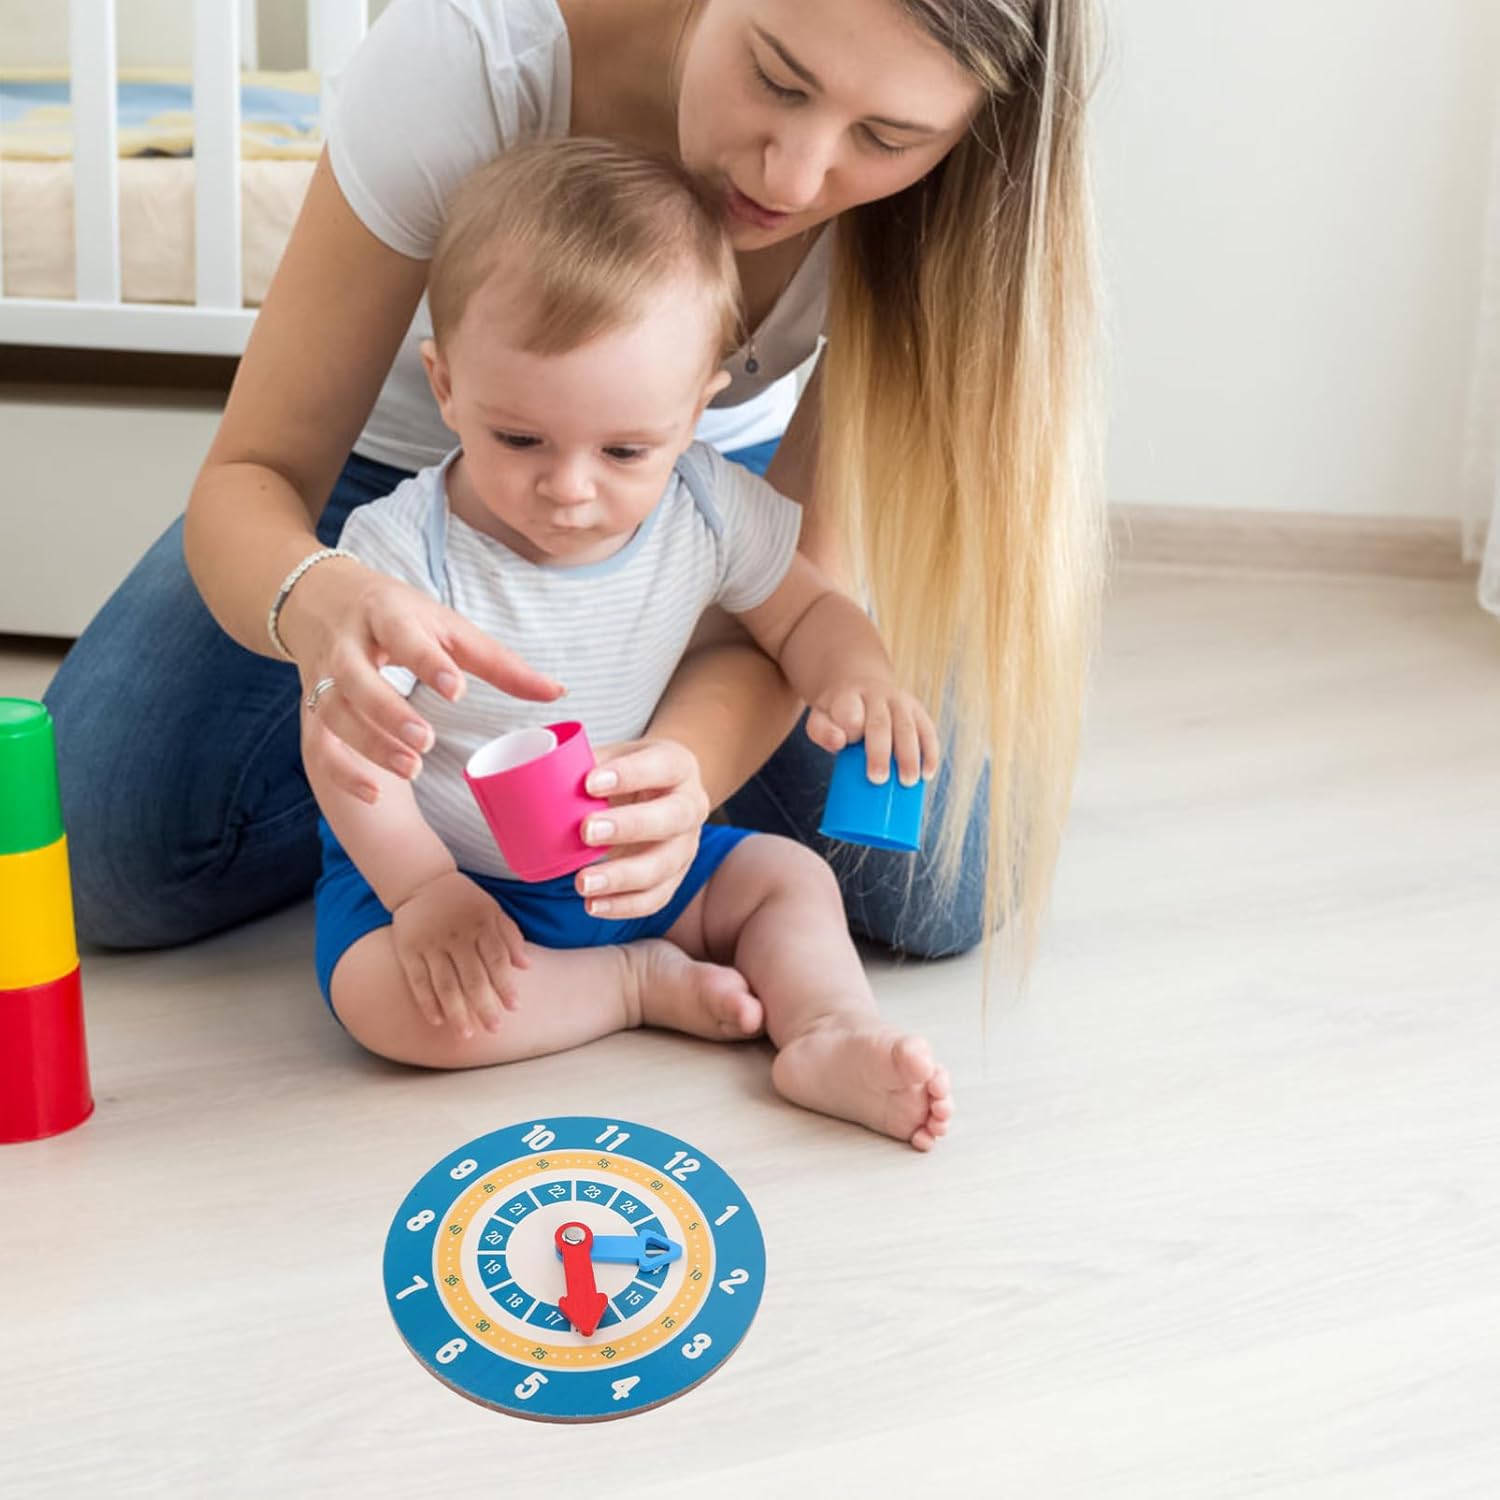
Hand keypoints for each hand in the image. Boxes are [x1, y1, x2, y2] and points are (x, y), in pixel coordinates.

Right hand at [283, 558, 564, 800]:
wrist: (324, 601)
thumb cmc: (401, 617)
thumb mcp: (451, 628)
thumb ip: (501, 664)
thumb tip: (558, 692)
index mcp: (388, 615)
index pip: (405, 636)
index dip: (429, 662)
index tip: (457, 690)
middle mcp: (348, 644)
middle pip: (356, 678)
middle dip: (388, 711)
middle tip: (427, 741)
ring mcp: (323, 676)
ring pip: (334, 712)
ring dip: (370, 744)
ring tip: (412, 769)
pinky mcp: (311, 707)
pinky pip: (318, 743)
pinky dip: (341, 771)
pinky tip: (374, 794)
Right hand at [389, 871, 529, 1038]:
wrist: (421, 881)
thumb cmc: (464, 900)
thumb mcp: (492, 909)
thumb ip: (510, 936)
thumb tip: (527, 967)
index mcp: (481, 925)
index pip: (497, 960)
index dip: (506, 985)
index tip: (514, 1007)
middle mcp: (456, 936)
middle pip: (472, 978)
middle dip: (485, 1006)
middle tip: (495, 1030)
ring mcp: (431, 945)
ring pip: (445, 985)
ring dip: (457, 1012)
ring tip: (467, 1034)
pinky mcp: (408, 951)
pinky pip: (418, 982)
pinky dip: (427, 1003)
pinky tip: (438, 1021)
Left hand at [572, 738, 709, 919]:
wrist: (662, 792)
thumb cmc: (631, 772)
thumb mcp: (616, 755)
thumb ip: (586, 762)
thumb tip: (539, 773)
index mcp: (678, 766)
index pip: (662, 766)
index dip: (630, 775)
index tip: (590, 783)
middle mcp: (691, 806)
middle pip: (672, 819)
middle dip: (629, 826)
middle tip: (586, 831)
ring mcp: (686, 846)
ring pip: (663, 866)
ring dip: (622, 877)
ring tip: (583, 882)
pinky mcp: (676, 877)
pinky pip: (655, 898)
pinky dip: (624, 906)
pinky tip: (593, 905)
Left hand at [806, 679, 940, 786]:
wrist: (861, 687)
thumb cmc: (839, 714)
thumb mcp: (821, 718)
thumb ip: (822, 731)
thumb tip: (838, 742)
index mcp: (850, 696)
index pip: (850, 709)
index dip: (851, 725)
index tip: (850, 742)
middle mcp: (877, 695)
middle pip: (880, 723)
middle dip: (880, 752)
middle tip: (878, 779)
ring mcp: (901, 701)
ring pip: (907, 728)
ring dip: (909, 756)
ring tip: (908, 782)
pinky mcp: (918, 711)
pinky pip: (928, 731)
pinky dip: (930, 753)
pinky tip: (927, 773)